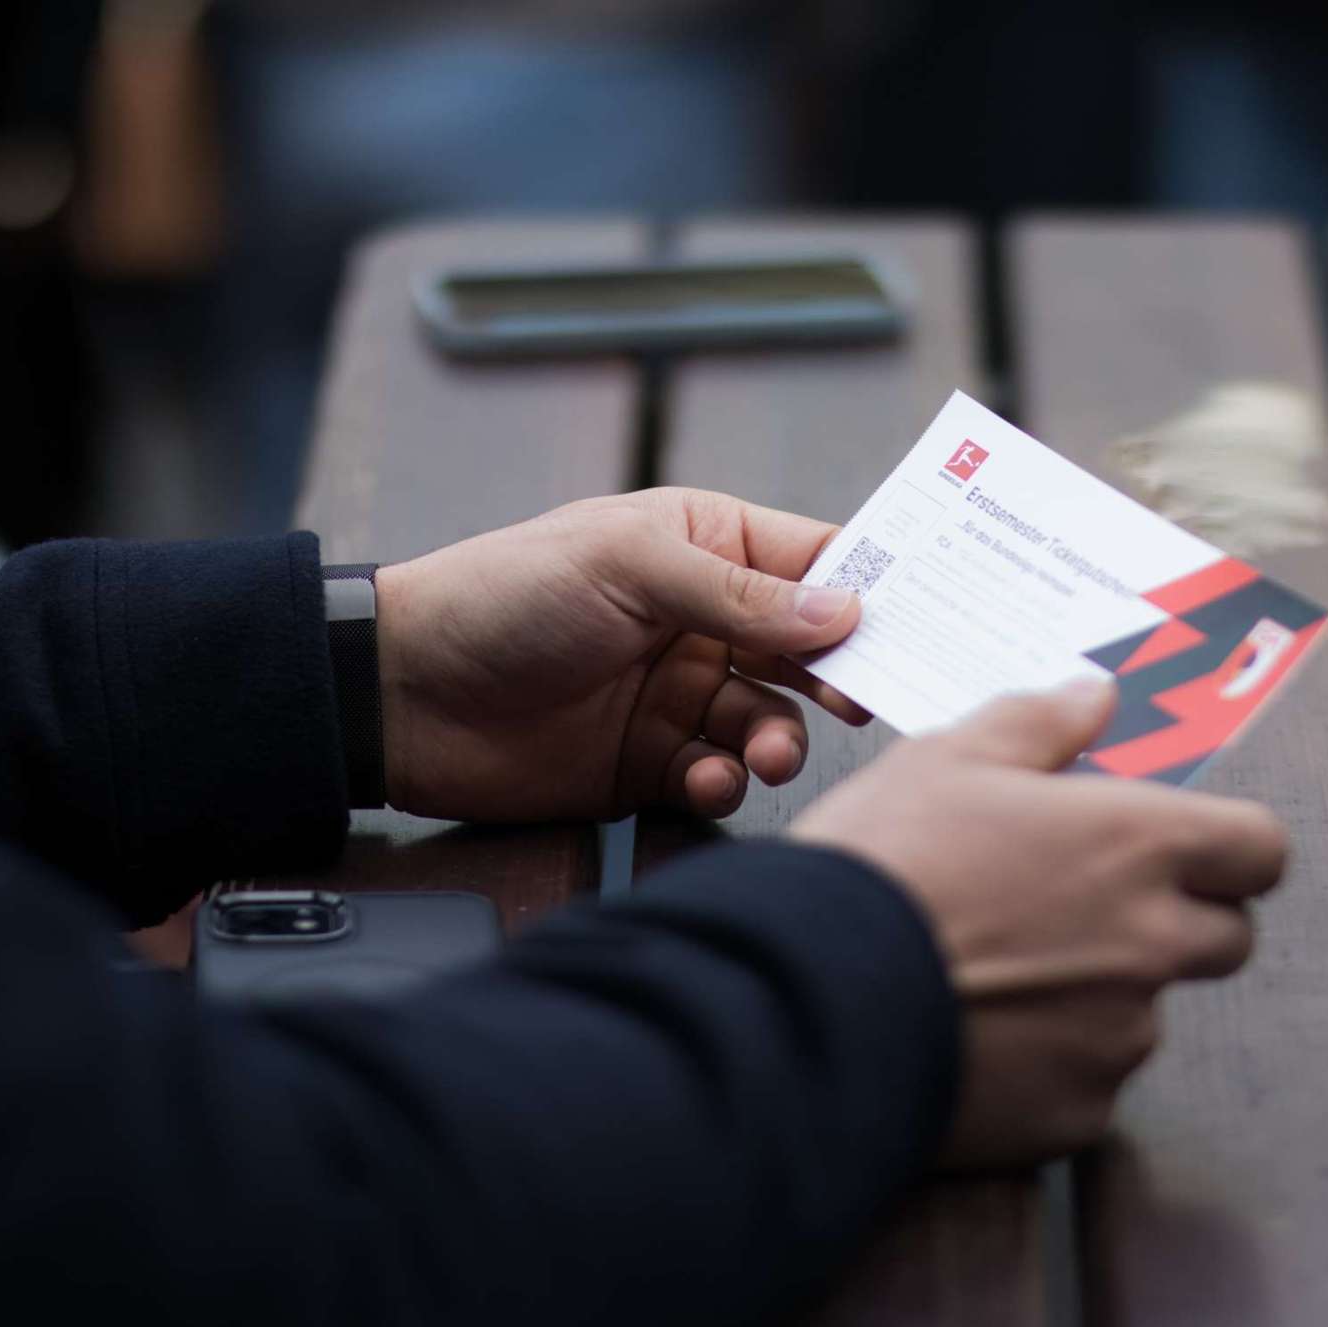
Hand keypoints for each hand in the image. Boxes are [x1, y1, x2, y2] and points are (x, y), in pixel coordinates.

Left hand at [373, 489, 868, 822]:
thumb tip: (847, 611)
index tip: (922, 624)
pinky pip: (721, 774)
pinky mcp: (654, 762)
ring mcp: (681, 693)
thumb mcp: (627, 566)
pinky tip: (703, 779)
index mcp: (706, 543)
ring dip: (779, 738)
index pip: (816, 560)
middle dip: (840, 678)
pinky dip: (725, 782)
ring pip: (774, 719)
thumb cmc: (505, 596)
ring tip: (758, 753)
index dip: (872, 590)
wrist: (405, 692)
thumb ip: (740, 593)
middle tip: (861, 702)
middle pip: (811, 650)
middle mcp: (706, 617)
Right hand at [790, 681, 1287, 1167]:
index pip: (1261, 849)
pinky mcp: (1074, 1115)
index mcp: (1138, 846)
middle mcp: (1152, 945)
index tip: (1182, 848)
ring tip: (996, 977)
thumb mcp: (946, 760)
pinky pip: (1086, 1085)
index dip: (1228, 847)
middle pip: (1225, 939)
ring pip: (1143, 1013)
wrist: (807, 1001)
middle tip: (1081, 909)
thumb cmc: (880, 864)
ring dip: (1099, 996)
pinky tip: (975, 1038)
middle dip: (1175, 921)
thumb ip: (1039, 724)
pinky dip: (1047, 1066)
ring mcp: (1118, 1040)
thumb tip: (1096, 699)